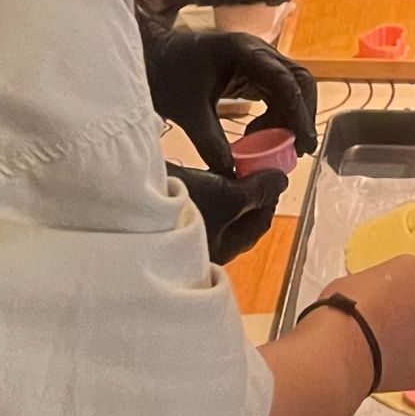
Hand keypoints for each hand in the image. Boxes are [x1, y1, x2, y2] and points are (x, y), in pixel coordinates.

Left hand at [142, 27, 319, 176]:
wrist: (153, 57)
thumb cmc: (166, 74)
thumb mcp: (189, 113)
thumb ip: (211, 144)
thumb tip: (234, 176)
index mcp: (243, 51)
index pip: (284, 80)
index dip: (297, 112)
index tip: (303, 143)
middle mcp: (258, 51)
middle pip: (298, 81)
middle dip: (302, 115)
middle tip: (299, 150)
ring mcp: (258, 60)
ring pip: (291, 88)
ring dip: (289, 118)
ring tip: (272, 147)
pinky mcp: (253, 72)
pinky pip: (277, 94)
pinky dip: (275, 116)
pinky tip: (256, 135)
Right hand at [172, 162, 286, 265]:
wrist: (132, 201)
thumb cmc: (186, 208)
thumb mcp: (227, 196)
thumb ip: (257, 191)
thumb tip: (282, 181)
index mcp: (225, 249)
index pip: (259, 225)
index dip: (270, 198)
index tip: (274, 174)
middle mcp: (209, 246)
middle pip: (240, 219)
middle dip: (250, 193)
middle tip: (255, 167)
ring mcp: (190, 234)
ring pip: (221, 211)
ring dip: (230, 189)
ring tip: (235, 166)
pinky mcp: (174, 219)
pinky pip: (201, 205)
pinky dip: (210, 190)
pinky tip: (208, 172)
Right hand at [325, 254, 414, 395]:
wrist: (344, 346)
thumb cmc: (343, 307)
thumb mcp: (356, 281)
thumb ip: (377, 289)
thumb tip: (375, 304)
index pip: (413, 277)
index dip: (395, 292)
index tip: (380, 304)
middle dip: (410, 316)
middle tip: (384, 329)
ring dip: (411, 343)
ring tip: (381, 353)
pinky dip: (408, 367)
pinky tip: (385, 369)